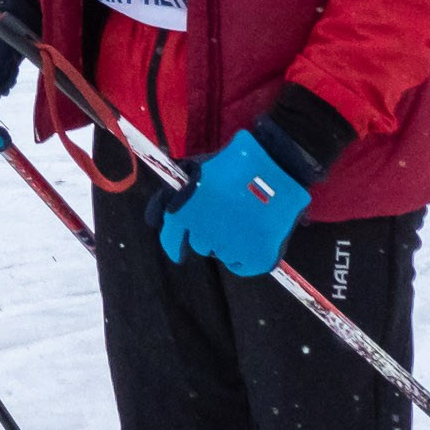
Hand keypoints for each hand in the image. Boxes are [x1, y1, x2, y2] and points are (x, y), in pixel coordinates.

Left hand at [152, 127, 313, 277]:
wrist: (277, 163)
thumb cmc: (232, 163)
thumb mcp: (192, 169)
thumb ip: (168, 196)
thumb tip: (152, 222)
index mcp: (187, 211)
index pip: (172, 240)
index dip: (175, 245)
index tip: (180, 251)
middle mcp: (206, 232)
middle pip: (200, 245)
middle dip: (207, 232)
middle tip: (225, 215)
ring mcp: (234, 246)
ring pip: (221, 254)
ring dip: (226, 242)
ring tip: (242, 220)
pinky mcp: (258, 257)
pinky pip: (241, 266)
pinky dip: (244, 257)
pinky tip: (251, 239)